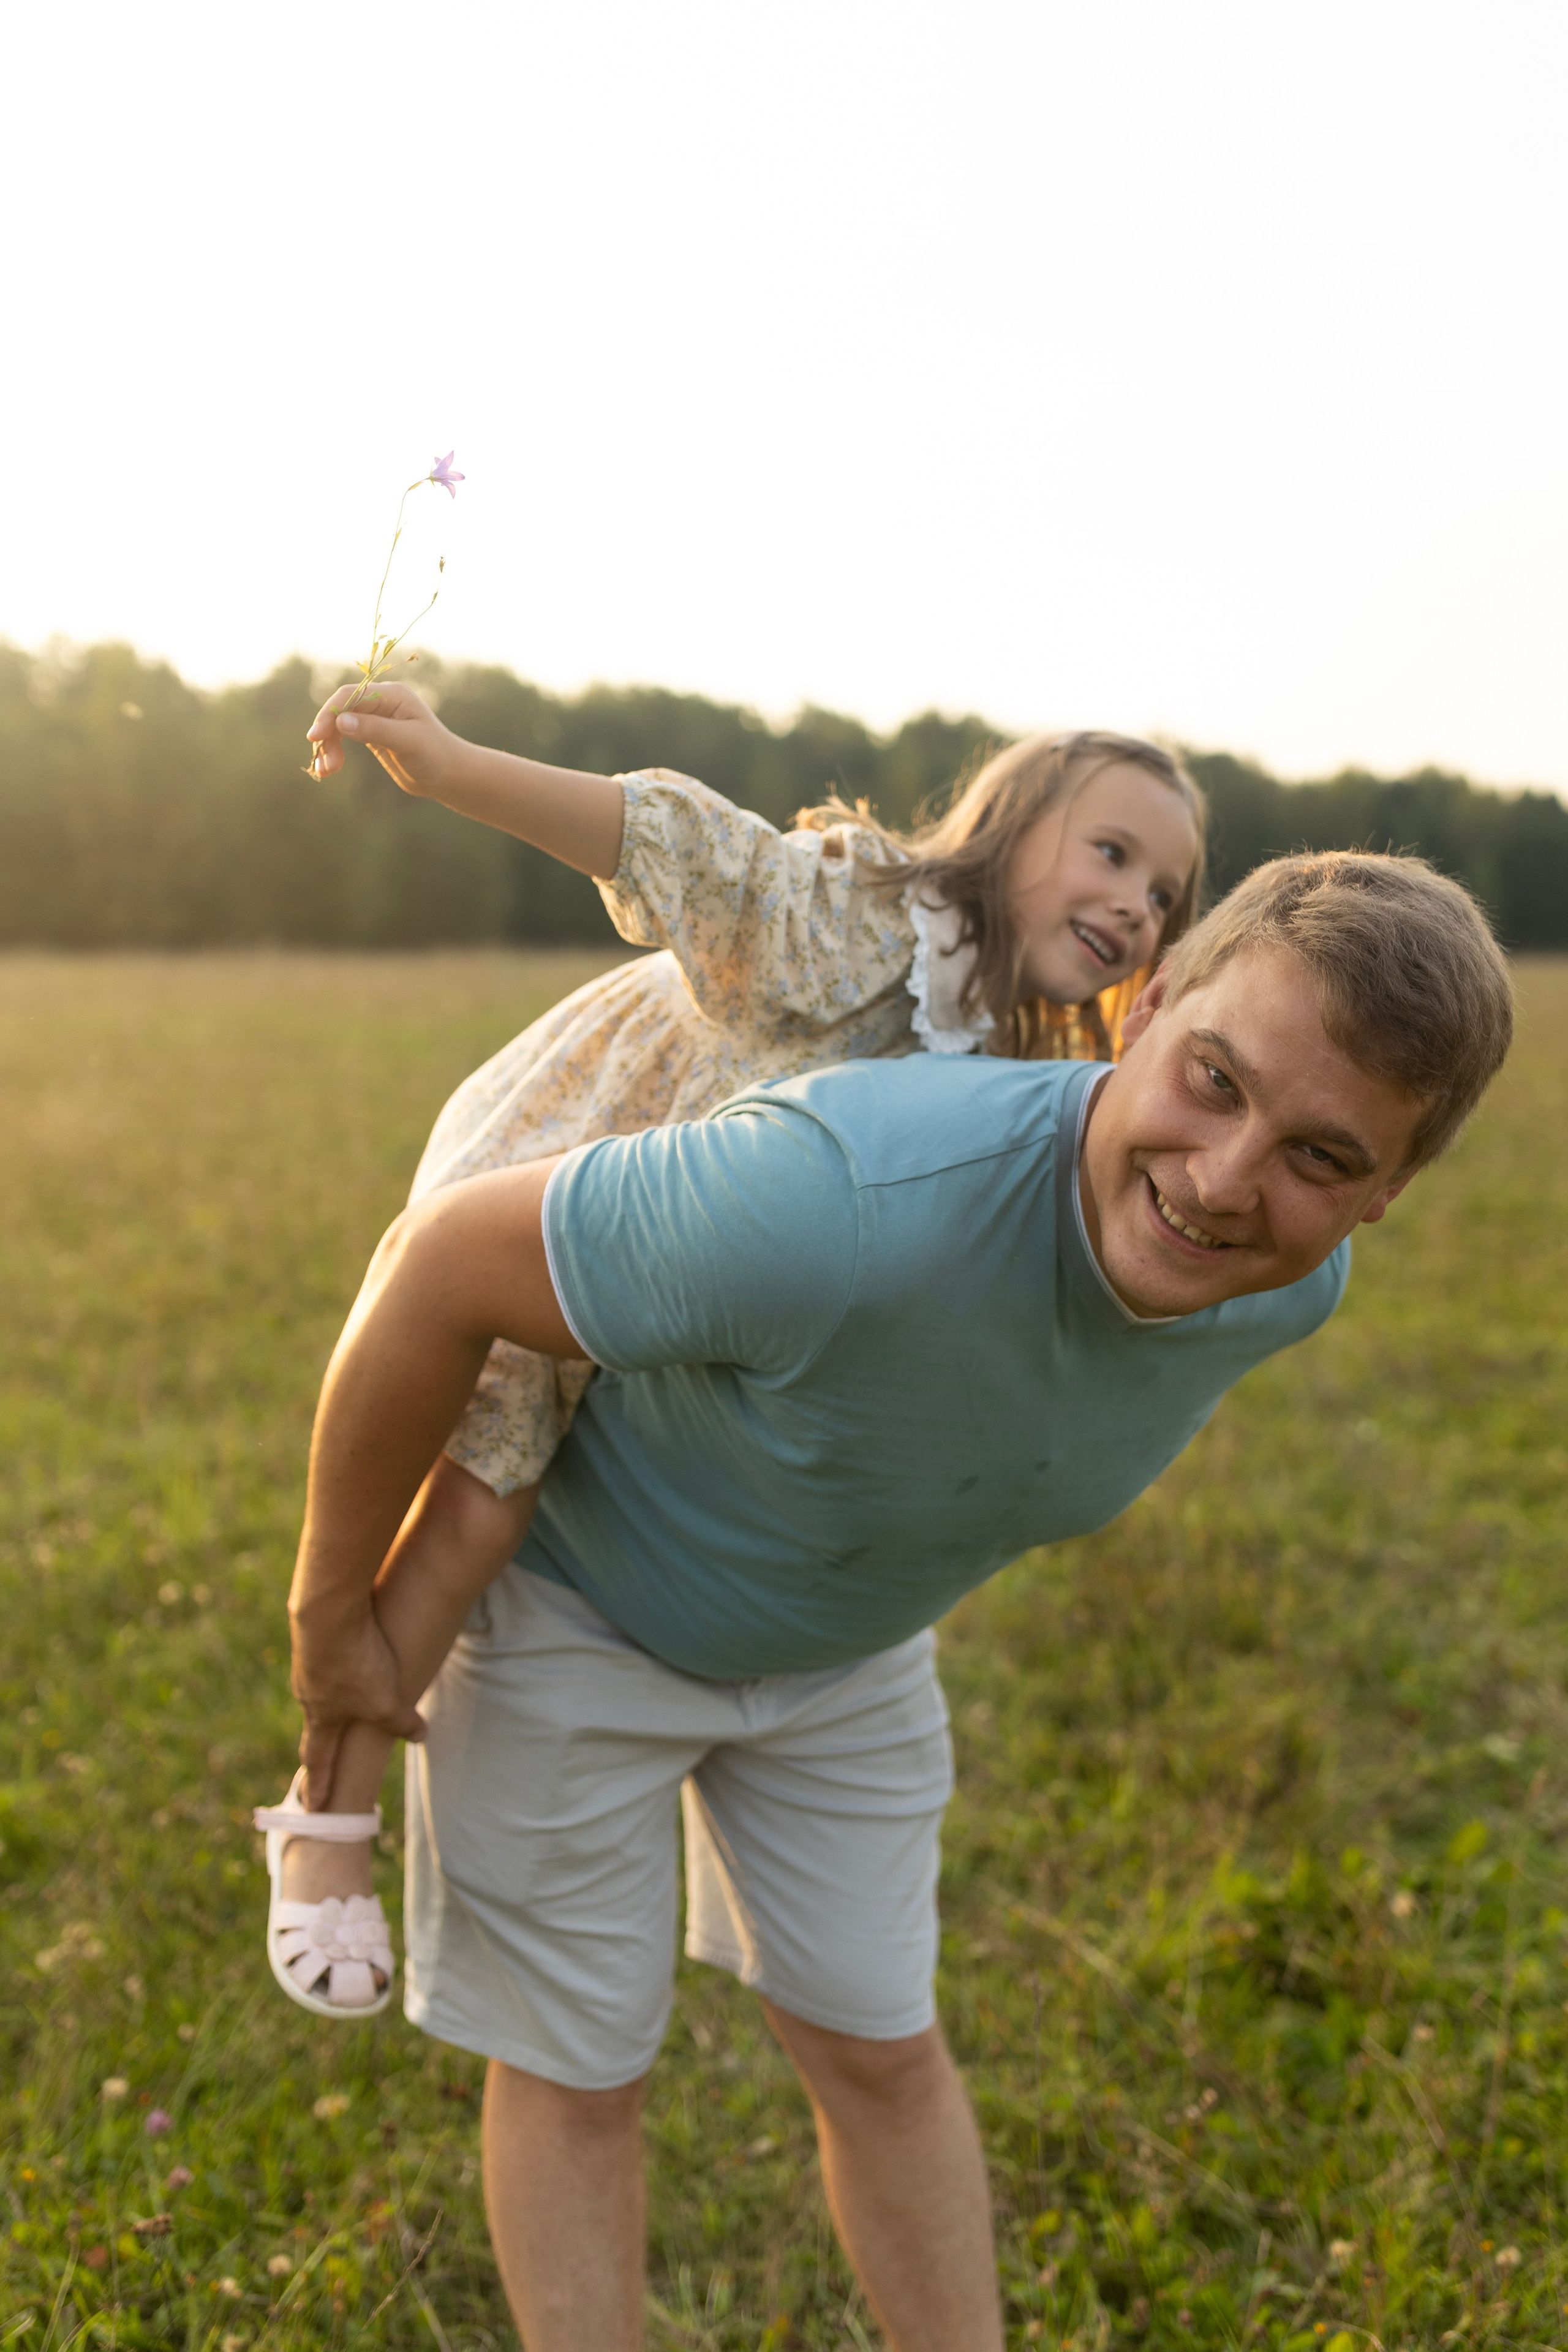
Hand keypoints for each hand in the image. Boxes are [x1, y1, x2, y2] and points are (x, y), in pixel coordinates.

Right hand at [289, 1596, 426, 1810]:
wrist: (329, 1609)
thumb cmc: (355, 1663)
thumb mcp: (385, 1700)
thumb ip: (401, 1722)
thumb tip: (420, 1736)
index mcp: (321, 1715)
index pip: (317, 1759)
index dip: (317, 1783)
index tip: (310, 1806)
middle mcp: (308, 1691)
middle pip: (315, 1721)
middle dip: (321, 1739)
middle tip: (319, 1755)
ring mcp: (308, 1661)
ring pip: (320, 1686)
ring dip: (329, 1696)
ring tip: (339, 1700)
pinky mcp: (316, 1633)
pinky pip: (330, 1654)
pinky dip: (338, 1661)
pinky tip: (350, 1652)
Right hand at [306, 679, 463, 799]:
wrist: (449, 776)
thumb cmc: (436, 756)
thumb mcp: (408, 742)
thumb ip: (376, 730)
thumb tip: (341, 722)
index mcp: (391, 695)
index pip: (350, 696)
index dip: (330, 713)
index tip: (315, 736)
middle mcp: (380, 702)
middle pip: (340, 710)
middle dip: (327, 735)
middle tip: (324, 764)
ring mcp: (374, 718)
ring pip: (338, 726)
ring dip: (328, 747)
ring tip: (325, 772)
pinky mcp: (371, 735)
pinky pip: (343, 738)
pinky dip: (333, 751)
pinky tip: (327, 770)